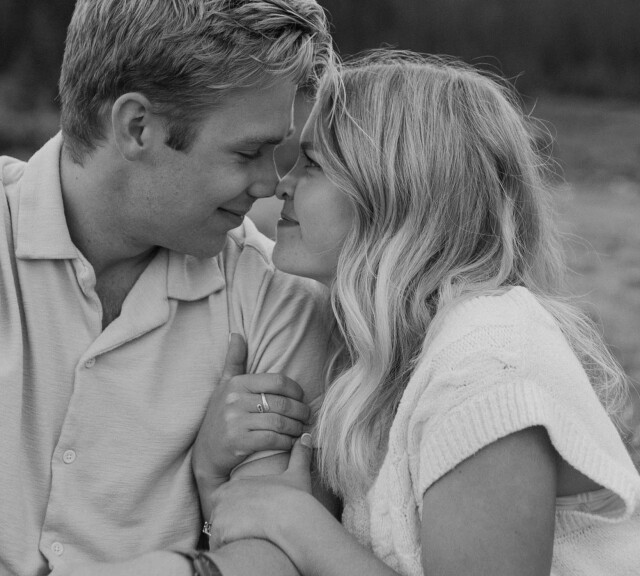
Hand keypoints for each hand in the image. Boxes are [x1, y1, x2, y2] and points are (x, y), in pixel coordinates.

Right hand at [192, 334, 311, 493]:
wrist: (205, 455)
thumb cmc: (220, 416)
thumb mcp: (224, 387)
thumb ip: (234, 361)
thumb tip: (235, 334)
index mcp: (236, 384)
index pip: (277, 381)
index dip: (296, 390)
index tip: (302, 398)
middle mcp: (234, 400)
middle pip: (281, 403)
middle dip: (300, 411)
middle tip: (307, 417)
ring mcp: (234, 422)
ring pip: (279, 422)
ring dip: (296, 428)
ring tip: (301, 429)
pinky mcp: (237, 443)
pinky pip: (272, 439)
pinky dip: (287, 441)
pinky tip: (291, 442)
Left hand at [208, 435, 314, 550]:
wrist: (293, 521)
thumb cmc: (295, 500)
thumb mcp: (297, 475)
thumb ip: (299, 455)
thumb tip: (306, 437)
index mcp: (237, 483)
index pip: (228, 495)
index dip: (240, 506)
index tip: (254, 513)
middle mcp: (224, 497)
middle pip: (220, 512)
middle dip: (231, 520)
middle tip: (250, 526)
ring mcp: (219, 515)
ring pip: (218, 529)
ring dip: (229, 534)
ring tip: (249, 536)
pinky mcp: (220, 532)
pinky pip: (219, 543)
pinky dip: (230, 545)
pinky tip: (247, 544)